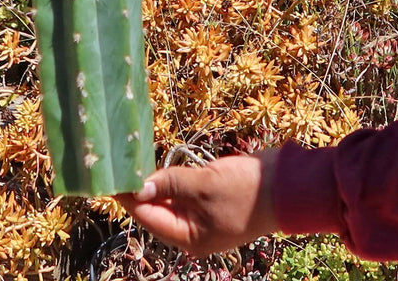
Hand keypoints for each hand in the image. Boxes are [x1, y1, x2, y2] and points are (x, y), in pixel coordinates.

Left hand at [115, 149, 279, 257]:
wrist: (287, 184)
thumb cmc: (246, 191)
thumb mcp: (205, 186)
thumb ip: (170, 184)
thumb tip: (137, 187)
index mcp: (189, 238)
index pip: (148, 216)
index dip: (129, 196)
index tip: (110, 175)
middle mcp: (191, 230)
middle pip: (154, 209)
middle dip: (137, 188)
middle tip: (116, 162)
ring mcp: (200, 214)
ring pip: (166, 197)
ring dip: (151, 180)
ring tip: (129, 160)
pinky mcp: (208, 197)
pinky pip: (179, 189)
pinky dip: (167, 177)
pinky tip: (154, 162)